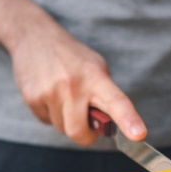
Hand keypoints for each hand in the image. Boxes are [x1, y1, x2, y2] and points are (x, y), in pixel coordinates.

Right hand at [10, 23, 145, 144]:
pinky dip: (49, 114)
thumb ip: (105, 95)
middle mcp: (74, 85)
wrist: (34, 36)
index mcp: (96, 77)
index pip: (117, 102)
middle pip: (79, 132)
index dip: (129, 120)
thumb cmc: (72, 58)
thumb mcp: (96, 67)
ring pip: (62, 128)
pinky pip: (46, 122)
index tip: (138, 135)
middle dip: (84, 134)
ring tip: (62, 96)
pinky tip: (49, 94)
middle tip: (85, 122)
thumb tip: (109, 125)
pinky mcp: (32, 98)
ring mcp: (51, 92)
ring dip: (65, 120)